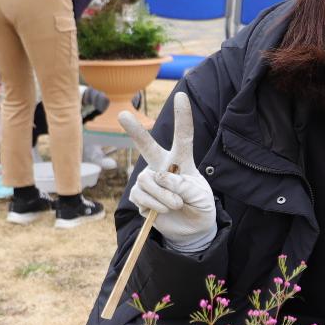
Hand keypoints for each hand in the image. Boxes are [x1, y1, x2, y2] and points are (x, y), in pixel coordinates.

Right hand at [122, 96, 217, 249]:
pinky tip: (163, 211)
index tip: (181, 95)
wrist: (192, 229)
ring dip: (163, 196)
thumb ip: (185, 186)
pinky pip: (141, 196)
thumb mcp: (201, 196)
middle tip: (122, 115)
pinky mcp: (140, 196)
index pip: (183, 136)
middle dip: (135, 131)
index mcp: (182, 160)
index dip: (183, 116)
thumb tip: (162, 178)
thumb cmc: (200, 206)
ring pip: (147, 180)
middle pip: (147, 146)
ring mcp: (149, 180)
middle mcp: (163, 165)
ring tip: (176, 205)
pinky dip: (154, 206)